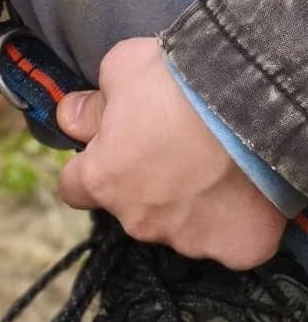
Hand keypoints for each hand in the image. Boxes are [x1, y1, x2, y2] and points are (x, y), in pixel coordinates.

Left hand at [56, 37, 286, 268]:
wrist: (251, 101)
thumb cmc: (173, 82)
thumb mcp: (117, 72)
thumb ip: (91, 106)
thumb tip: (70, 119)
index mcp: (103, 180)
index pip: (74, 188)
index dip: (89, 166)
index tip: (107, 149)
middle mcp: (139, 219)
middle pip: (130, 207)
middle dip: (143, 182)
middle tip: (170, 147)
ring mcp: (189, 240)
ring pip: (178, 225)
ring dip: (186, 202)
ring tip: (209, 163)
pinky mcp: (236, 249)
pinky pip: (226, 239)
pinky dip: (231, 218)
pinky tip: (241, 188)